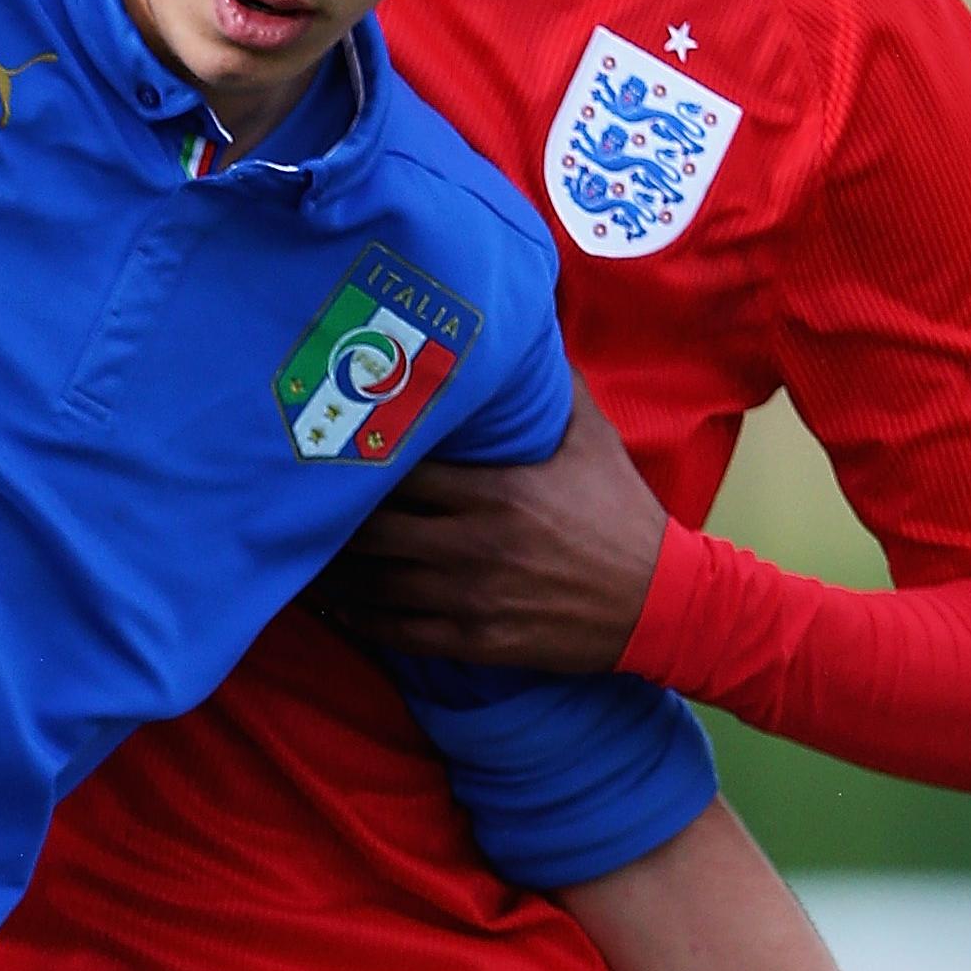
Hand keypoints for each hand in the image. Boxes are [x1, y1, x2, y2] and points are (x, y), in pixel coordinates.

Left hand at [316, 387, 666, 671]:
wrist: (662, 602)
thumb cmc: (621, 514)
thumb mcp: (593, 440)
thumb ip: (552, 387)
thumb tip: (525, 329)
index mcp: (495, 491)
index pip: (400, 471)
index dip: (361, 462)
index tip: (335, 451)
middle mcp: (474, 545)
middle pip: (371, 530)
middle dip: (333, 518)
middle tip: (307, 504)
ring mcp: (471, 598)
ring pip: (373, 584)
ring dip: (335, 569)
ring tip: (307, 550)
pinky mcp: (474, 642)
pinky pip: (394, 631)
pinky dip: (357, 617)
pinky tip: (335, 602)